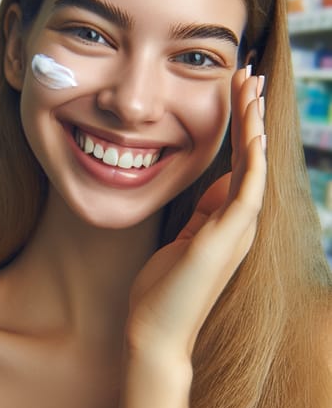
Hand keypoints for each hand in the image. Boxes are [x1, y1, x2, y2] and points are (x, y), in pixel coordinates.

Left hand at [126, 65, 266, 359]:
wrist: (154, 332)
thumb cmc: (161, 292)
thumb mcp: (180, 242)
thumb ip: (199, 217)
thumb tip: (212, 188)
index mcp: (225, 223)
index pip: (238, 165)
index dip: (239, 129)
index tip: (235, 94)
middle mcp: (239, 224)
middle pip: (252, 158)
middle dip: (250, 115)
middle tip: (250, 75)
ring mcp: (237, 231)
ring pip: (254, 166)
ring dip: (253, 124)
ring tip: (253, 85)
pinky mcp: (227, 238)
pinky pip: (246, 190)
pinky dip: (252, 159)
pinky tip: (253, 129)